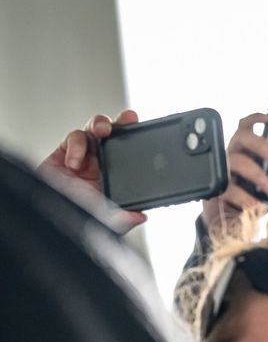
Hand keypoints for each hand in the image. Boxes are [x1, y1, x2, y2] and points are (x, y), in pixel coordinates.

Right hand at [39, 110, 146, 230]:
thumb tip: (141, 216)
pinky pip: (75, 137)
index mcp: (117, 177)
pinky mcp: (65, 151)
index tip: (150, 134)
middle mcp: (102, 164)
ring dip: (101, 124)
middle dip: (124, 123)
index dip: (141, 142)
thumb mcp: (104, 222)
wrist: (44, 218)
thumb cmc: (73, 220)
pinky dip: (76, 146)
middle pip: (117, 135)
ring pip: (97, 129)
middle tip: (129, 119)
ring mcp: (84, 156)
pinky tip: (74, 162)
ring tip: (103, 131)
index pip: (133, 155)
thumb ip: (123, 219)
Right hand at [201, 112, 267, 232]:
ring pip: (236, 162)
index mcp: (246, 149)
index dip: (255, 118)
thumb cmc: (256, 194)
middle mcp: (233, 155)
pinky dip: (246, 198)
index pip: (245, 127)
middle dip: (259, 144)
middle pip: (241, 138)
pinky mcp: (218, 189)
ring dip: (257, 174)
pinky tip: (258, 205)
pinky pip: (230, 189)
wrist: (237, 219)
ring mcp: (224, 171)